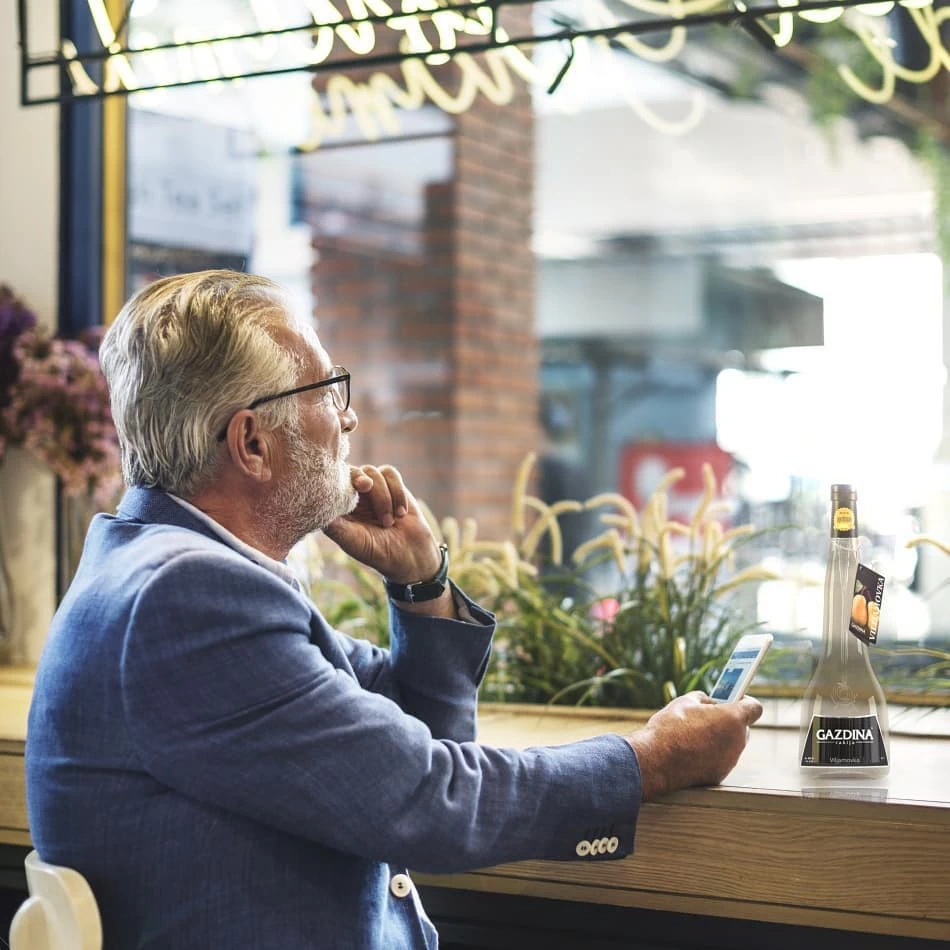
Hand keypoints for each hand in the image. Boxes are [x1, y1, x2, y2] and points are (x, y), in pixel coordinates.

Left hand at [324, 464, 442, 583]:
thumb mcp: (352, 540)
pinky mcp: (392, 485)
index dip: (340, 479)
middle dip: (361, 478)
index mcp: (340, 506)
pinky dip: (397, 492)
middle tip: (367, 486)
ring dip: (384, 496)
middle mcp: (355, 495)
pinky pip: (391, 474)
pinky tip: (401, 513)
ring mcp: (374, 489)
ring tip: (389, 522)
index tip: (351, 487)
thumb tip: (314, 510)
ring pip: (374, 472)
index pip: (334, 483)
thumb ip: (335, 525)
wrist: (409, 555)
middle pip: (354, 472)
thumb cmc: (376, 551)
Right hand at [626, 691, 762, 801]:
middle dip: (730, 720)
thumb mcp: (686, 701)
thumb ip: (704, 699)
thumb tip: (708, 702)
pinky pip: (721, 758)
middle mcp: (737, 742)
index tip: (734, 698)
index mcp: (733, 719)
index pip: (754, 707)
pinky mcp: (719, 775)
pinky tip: (692, 749)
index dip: (745, 700)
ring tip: (696, 732)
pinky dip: (712, 753)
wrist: (656, 760)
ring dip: (720, 737)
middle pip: (742, 727)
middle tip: (711, 714)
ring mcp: (729, 760)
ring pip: (731, 744)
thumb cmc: (671, 728)